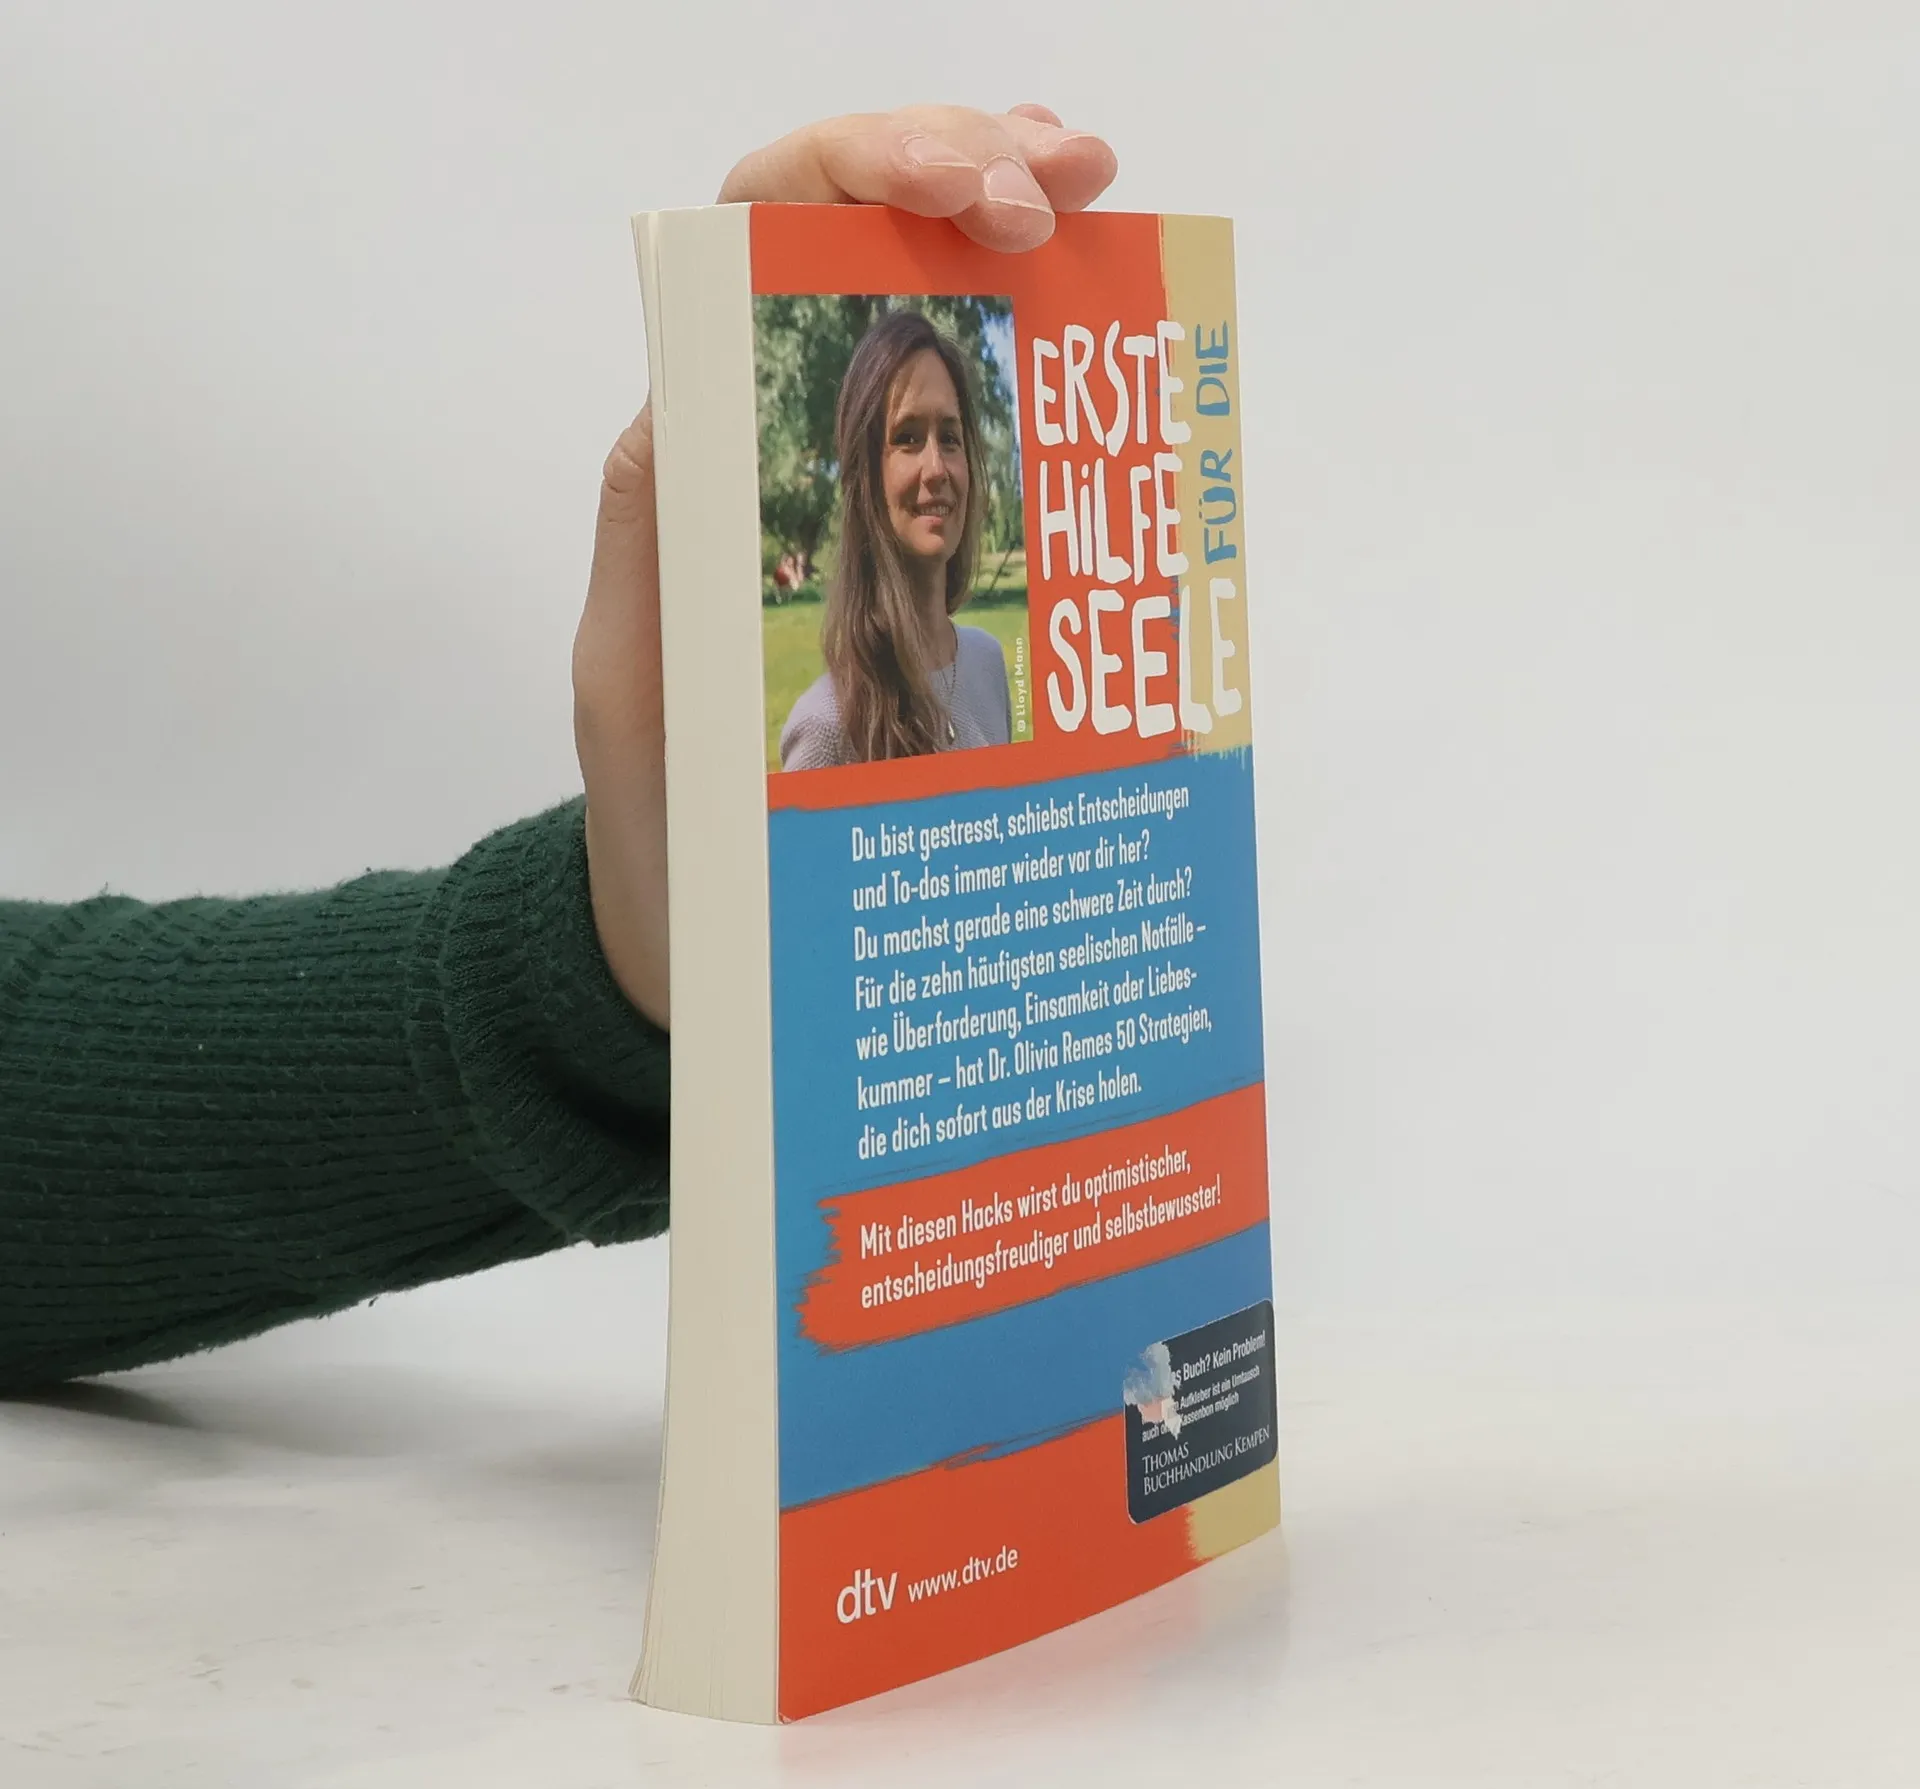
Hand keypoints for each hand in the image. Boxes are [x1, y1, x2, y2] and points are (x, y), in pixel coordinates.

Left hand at [573, 107, 1116, 1027]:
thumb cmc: (659, 819)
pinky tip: (1089, 290)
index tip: (981, 192)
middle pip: (849, 238)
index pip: (754, 244)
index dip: (864, 178)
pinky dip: (1030, 340)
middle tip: (1070, 178)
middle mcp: (769, 448)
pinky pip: (967, 419)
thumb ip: (650, 555)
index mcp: (700, 457)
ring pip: (913, 300)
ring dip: (1004, 216)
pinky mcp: (904, 556)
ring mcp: (848, 496)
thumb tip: (673, 412)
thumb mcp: (634, 684)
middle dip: (960, 171)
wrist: (699, 923)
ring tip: (1095, 187)